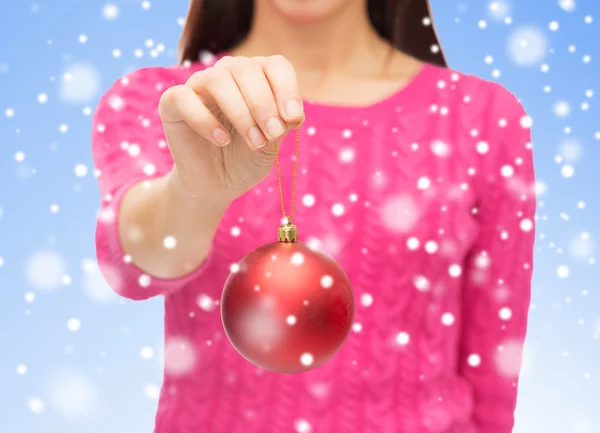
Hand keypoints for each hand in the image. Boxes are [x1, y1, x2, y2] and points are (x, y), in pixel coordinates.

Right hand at [158, 55, 304, 201]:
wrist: (216, 185)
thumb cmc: (246, 158)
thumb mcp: (271, 142)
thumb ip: (281, 123)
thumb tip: (290, 112)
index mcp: (256, 77)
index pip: (275, 65)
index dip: (287, 88)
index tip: (294, 118)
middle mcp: (227, 74)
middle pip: (247, 69)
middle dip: (264, 104)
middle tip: (273, 135)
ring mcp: (198, 86)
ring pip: (218, 79)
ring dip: (241, 112)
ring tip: (254, 142)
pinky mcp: (172, 103)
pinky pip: (184, 98)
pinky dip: (205, 120)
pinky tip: (222, 140)